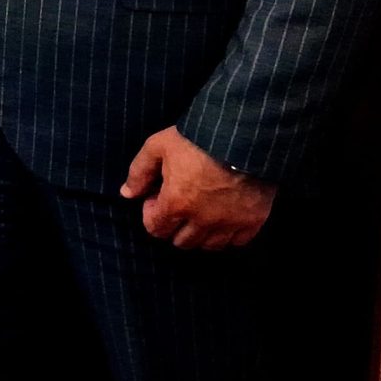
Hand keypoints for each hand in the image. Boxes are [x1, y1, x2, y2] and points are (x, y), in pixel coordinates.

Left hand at [120, 126, 276, 248]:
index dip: (152, 214)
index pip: (155, 229)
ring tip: (200, 213)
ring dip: (200, 234)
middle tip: (178, 205)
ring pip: (209, 245)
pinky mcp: (254, 220)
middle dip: (174, 226)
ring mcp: (230, 223)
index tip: (157, 198)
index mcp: (176, 204)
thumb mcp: (158, 146)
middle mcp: (203, 220)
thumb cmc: (197, 138)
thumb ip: (139, 172)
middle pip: (182, 242)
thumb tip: (127, 193)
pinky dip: (229, 235)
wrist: (245, 134)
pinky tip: (224, 218)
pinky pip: (238, 242)